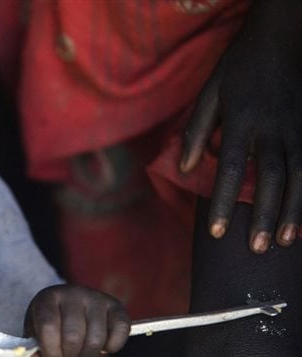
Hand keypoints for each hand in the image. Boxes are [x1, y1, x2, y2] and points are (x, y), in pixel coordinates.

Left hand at [24, 285, 129, 356]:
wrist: (69, 306)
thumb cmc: (51, 324)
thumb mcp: (37, 333)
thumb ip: (38, 348)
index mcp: (48, 298)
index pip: (48, 326)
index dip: (50, 350)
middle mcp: (73, 293)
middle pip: (73, 336)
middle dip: (70, 356)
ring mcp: (96, 298)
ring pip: (96, 339)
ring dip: (89, 355)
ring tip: (81, 354)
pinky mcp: (115, 306)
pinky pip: (120, 331)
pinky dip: (112, 346)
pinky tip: (102, 347)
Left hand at [180, 0, 301, 252]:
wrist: (282, 40)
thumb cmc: (238, 69)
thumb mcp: (209, 93)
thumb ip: (198, 131)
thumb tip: (187, 168)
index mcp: (242, 121)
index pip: (231, 170)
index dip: (223, 203)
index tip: (216, 232)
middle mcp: (273, 130)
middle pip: (269, 180)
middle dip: (261, 216)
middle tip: (253, 248)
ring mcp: (297, 130)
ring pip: (297, 179)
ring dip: (290, 212)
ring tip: (281, 242)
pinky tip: (301, 219)